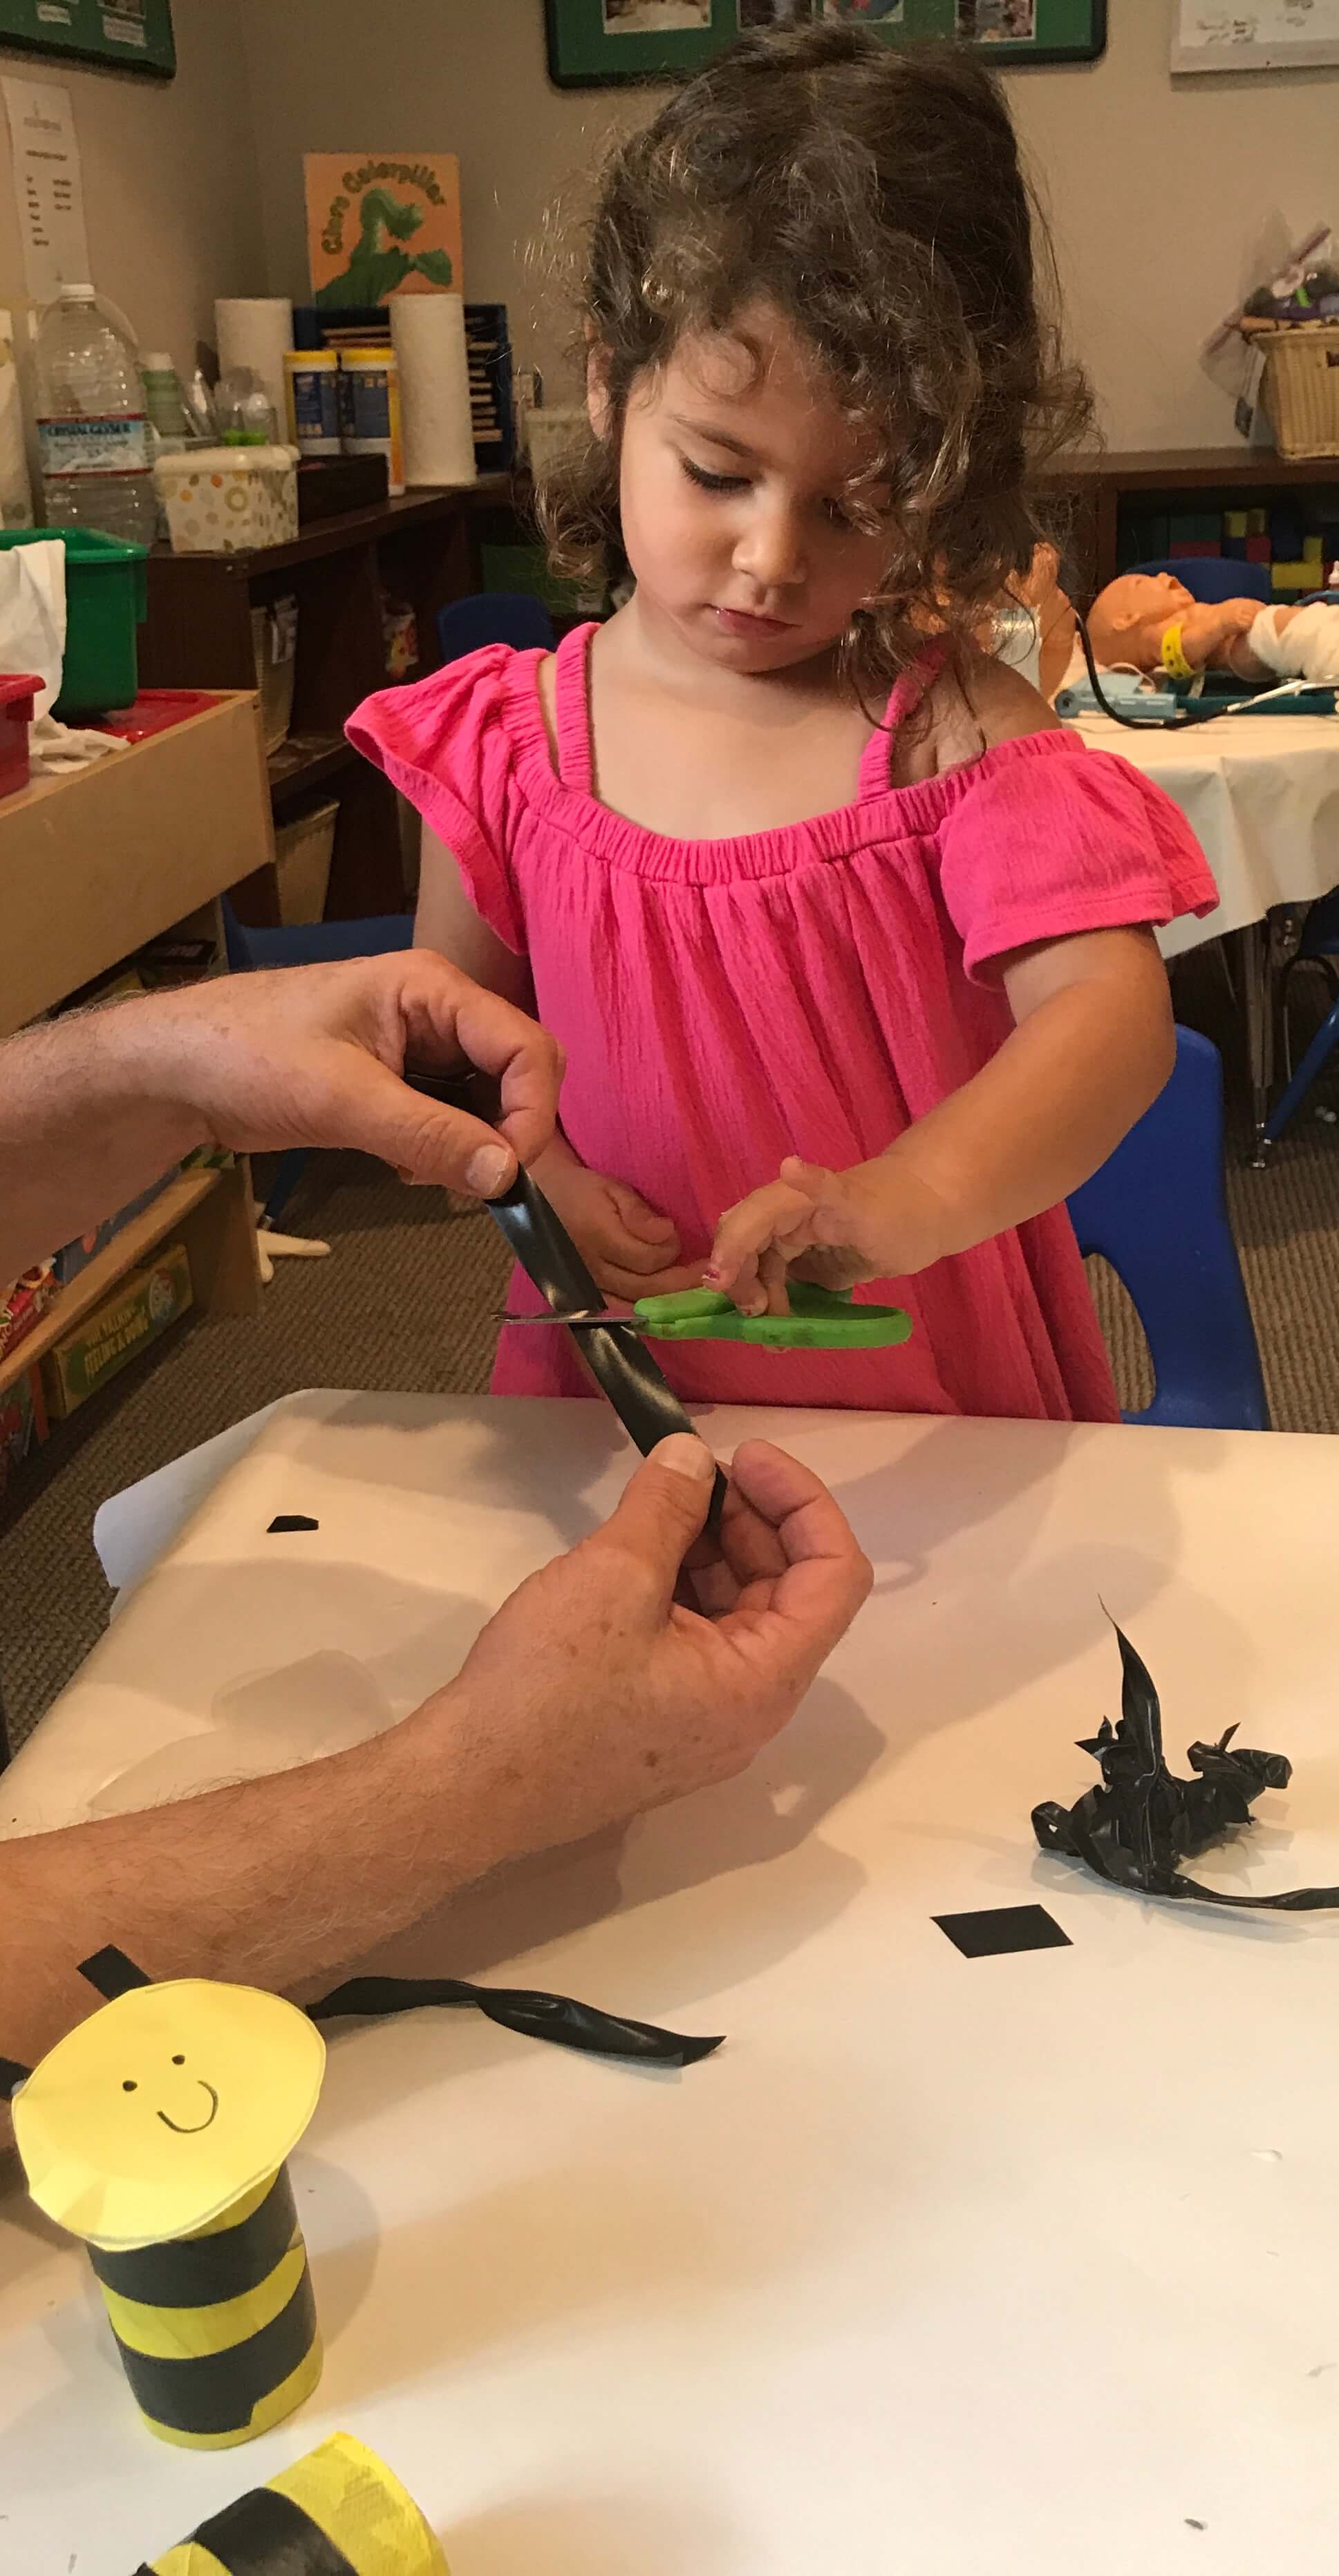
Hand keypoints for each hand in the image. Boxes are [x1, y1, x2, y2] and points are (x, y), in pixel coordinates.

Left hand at [126, 952, 563, 1198]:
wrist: (177, 1071)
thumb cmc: (248, 1058)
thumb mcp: (342, 1100)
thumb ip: (429, 1136)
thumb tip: (506, 1175)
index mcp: (433, 988)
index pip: (526, 1047)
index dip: (532, 1113)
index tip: (509, 1174)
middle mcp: (437, 1010)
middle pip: (519, 1071)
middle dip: (507, 1129)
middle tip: (469, 1177)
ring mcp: (419, 1045)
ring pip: (489, 1099)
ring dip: (474, 1144)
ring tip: (421, 1171)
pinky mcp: (398, 1079)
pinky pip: (452, 1115)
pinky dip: (445, 1148)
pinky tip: (406, 1165)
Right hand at [423, 1434, 871, 1868]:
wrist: (466, 1788)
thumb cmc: (549, 1688)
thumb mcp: (613, 1577)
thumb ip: (667, 1507)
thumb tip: (693, 1457)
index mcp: (764, 1681)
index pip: (835, 1577)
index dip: (803, 1502)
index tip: (746, 1457)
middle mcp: (752, 1708)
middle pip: (789, 1592)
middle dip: (750, 1520)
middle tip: (690, 1473)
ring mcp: (707, 1720)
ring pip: (739, 1614)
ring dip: (712, 1549)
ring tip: (656, 1505)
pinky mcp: (663, 1721)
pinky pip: (699, 1641)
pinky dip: (681, 1587)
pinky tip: (634, 1554)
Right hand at [530, 1135, 702, 1302]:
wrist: (546, 1202)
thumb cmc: (584, 1191)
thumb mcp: (613, 1189)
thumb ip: (639, 1213)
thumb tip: (666, 1233)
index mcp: (598, 1236)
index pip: (647, 1258)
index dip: (670, 1249)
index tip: (677, 1233)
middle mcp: (592, 1268)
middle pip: (646, 1287)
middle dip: (681, 1281)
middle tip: (708, 1272)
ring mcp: (587, 1287)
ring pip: (636, 1304)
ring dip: (669, 1300)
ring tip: (695, 1290)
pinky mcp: (586, 1297)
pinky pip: (621, 1312)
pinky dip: (645, 1311)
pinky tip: (666, 1304)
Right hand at [706, 1153, 947, 1315]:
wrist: (930, 1214)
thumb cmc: (899, 1208)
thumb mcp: (861, 1203)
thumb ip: (823, 1187)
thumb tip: (787, 1166)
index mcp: (788, 1201)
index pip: (742, 1225)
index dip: (727, 1253)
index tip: (719, 1286)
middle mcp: (783, 1222)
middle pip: (740, 1251)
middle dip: (739, 1284)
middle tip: (758, 1315)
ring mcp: (794, 1246)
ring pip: (757, 1275)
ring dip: (757, 1305)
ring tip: (777, 1338)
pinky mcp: (808, 1268)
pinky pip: (778, 1289)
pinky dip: (775, 1311)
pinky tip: (781, 1333)